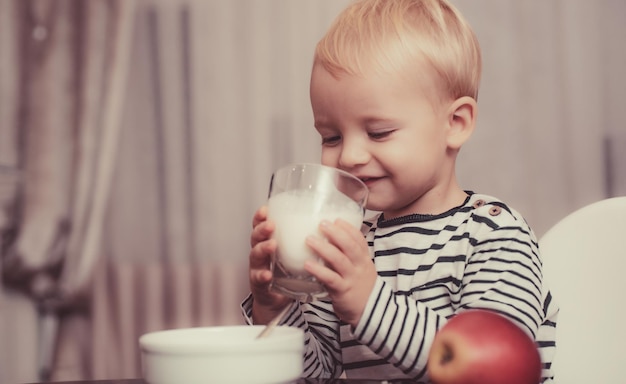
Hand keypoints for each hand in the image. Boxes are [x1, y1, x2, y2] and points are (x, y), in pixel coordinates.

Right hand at [249, 206, 291, 323]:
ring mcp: (257, 267)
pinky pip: (259, 278)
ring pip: (256, 255)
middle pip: (256, 236)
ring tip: (272, 244)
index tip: (266, 208)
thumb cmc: (284, 273)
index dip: (261, 216)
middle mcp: (260, 252)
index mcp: (267, 242)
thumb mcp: (291, 254)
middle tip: (271, 224)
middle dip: (262, 229)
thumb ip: (301, 240)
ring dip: (263, 248)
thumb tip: (324, 224)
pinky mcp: (259, 283)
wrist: (275, 299)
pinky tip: (267, 275)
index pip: (261, 225)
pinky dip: (263, 276)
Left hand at [305, 219, 376, 326]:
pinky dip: (318, 270)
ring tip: (309, 239)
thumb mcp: (359, 269)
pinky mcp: (343, 291)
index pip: (359, 239)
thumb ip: (346, 256)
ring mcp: (351, 278)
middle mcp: (359, 266)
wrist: (370, 313)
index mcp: (363, 259)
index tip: (337, 219)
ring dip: (323, 248)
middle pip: (350, 246)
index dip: (348, 228)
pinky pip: (330, 278)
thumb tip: (327, 241)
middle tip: (322, 223)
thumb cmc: (360, 288)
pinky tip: (307, 264)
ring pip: (339, 260)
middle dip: (336, 233)